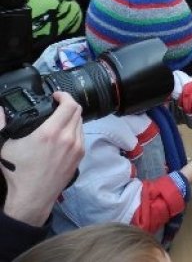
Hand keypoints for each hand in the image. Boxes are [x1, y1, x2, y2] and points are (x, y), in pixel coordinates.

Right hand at [1, 92, 83, 226]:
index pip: (69, 105)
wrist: (32, 197)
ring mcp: (76, 147)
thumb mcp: (5, 147)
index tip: (56, 96)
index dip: (64, 96)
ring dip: (72, 118)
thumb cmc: (18, 173)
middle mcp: (67, 138)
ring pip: (80, 123)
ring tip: (59, 120)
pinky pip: (81, 135)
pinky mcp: (80, 156)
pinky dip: (75, 130)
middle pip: (77, 111)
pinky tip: (64, 134)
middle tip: (57, 106)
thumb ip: (0, 125)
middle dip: (67, 105)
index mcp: (50, 132)